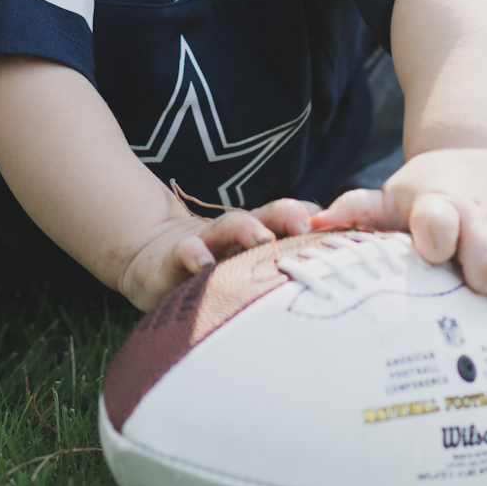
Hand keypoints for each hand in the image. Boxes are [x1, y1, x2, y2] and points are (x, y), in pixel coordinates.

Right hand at [118, 197, 317, 310]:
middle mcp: (234, 236)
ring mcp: (204, 244)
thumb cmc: (214, 268)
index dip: (309, 218)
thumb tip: (335, 266)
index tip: (333, 223)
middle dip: (285, 216)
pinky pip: (183, 255)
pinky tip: (202, 264)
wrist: (151, 257)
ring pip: (227, 229)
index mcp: (258, 235)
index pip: (288, 221)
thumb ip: (285, 263)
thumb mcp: (249, 267)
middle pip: (264, 217)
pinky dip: (193, 256)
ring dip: (244, 230)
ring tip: (262, 238)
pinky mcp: (173, 260)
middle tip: (305, 224)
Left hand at [309, 148, 486, 303]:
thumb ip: (355, 210)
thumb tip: (312, 222)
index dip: (438, 241)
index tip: (431, 254)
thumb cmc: (422, 193)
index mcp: (437, 202)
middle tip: (466, 279)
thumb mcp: (389, 197)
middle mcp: (478, 208)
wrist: (470, 155)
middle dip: (479, 279)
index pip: (440, 222)